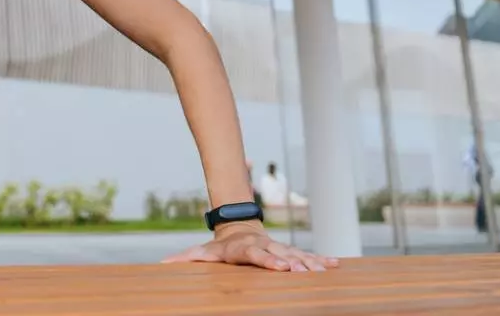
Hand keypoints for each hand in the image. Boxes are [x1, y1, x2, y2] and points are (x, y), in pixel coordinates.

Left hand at [161, 222, 338, 271]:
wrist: (238, 228)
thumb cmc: (220, 246)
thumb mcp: (202, 252)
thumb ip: (186, 258)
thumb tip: (164, 263)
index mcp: (245, 248)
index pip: (257, 255)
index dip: (269, 260)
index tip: (281, 266)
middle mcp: (264, 246)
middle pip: (281, 254)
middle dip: (295, 262)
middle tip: (306, 271)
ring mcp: (277, 247)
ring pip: (297, 253)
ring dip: (311, 262)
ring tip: (325, 270)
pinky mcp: (287, 250)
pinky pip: (306, 254)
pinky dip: (320, 259)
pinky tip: (335, 265)